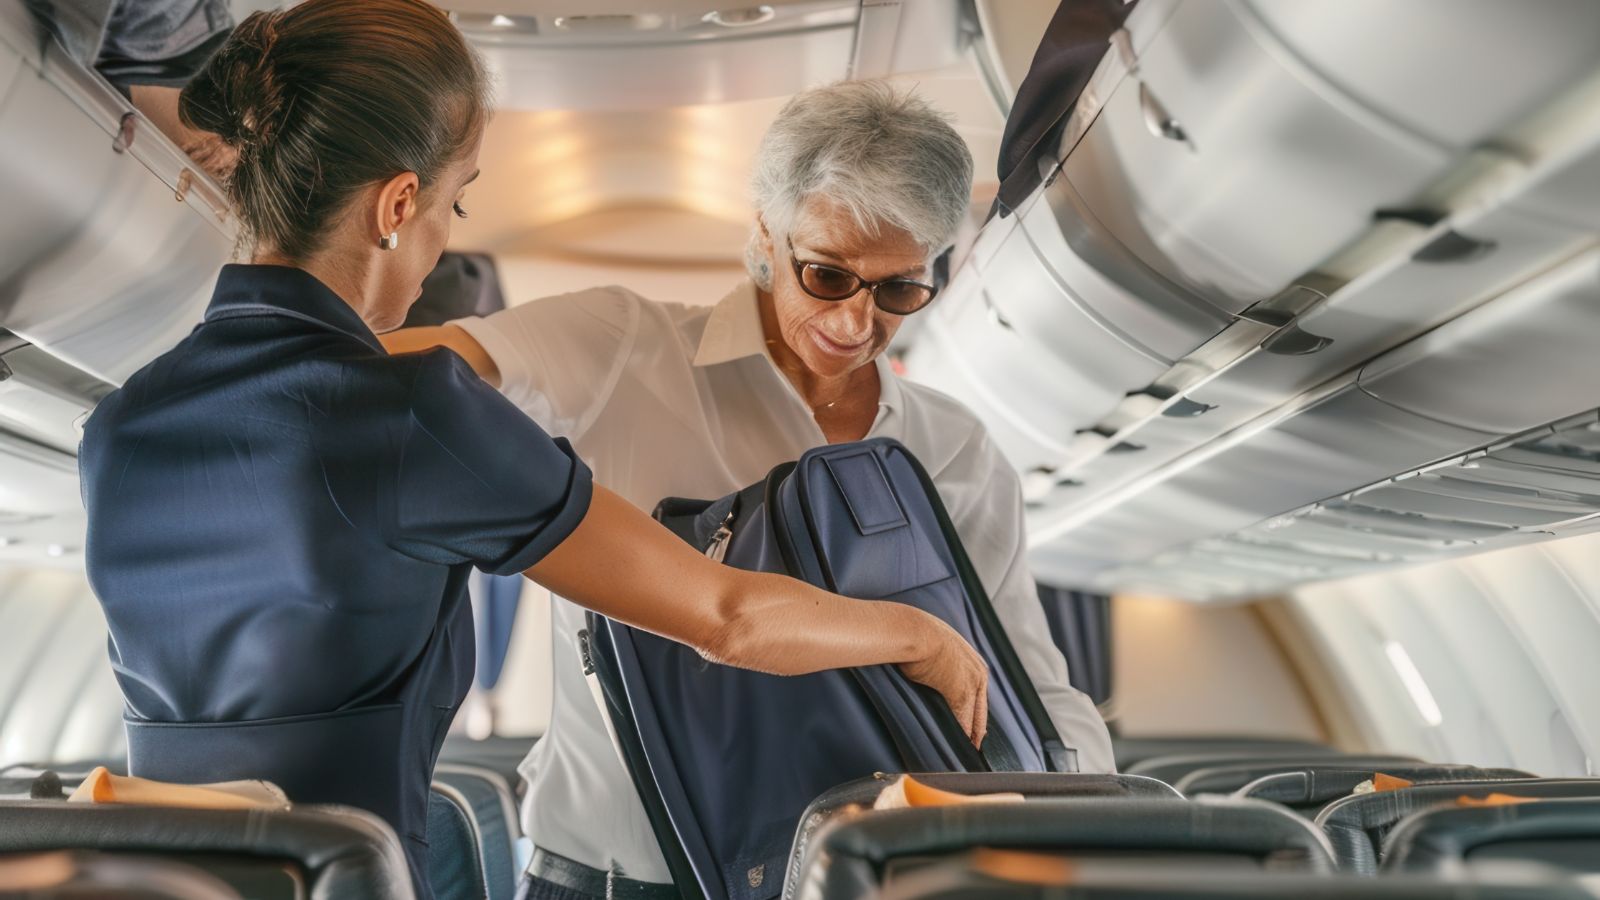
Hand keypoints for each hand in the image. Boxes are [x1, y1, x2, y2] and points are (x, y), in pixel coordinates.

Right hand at [896, 612, 988, 747]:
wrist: (915, 631)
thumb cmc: (917, 636)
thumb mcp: (937, 644)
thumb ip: (942, 659)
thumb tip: (930, 666)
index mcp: (973, 660)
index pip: (978, 693)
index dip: (975, 711)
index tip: (974, 726)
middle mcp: (979, 671)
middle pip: (981, 708)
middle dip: (979, 729)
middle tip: (976, 746)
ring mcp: (973, 683)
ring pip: (975, 717)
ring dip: (972, 736)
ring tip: (970, 751)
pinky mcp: (961, 693)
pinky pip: (964, 721)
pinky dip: (963, 736)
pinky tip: (961, 747)